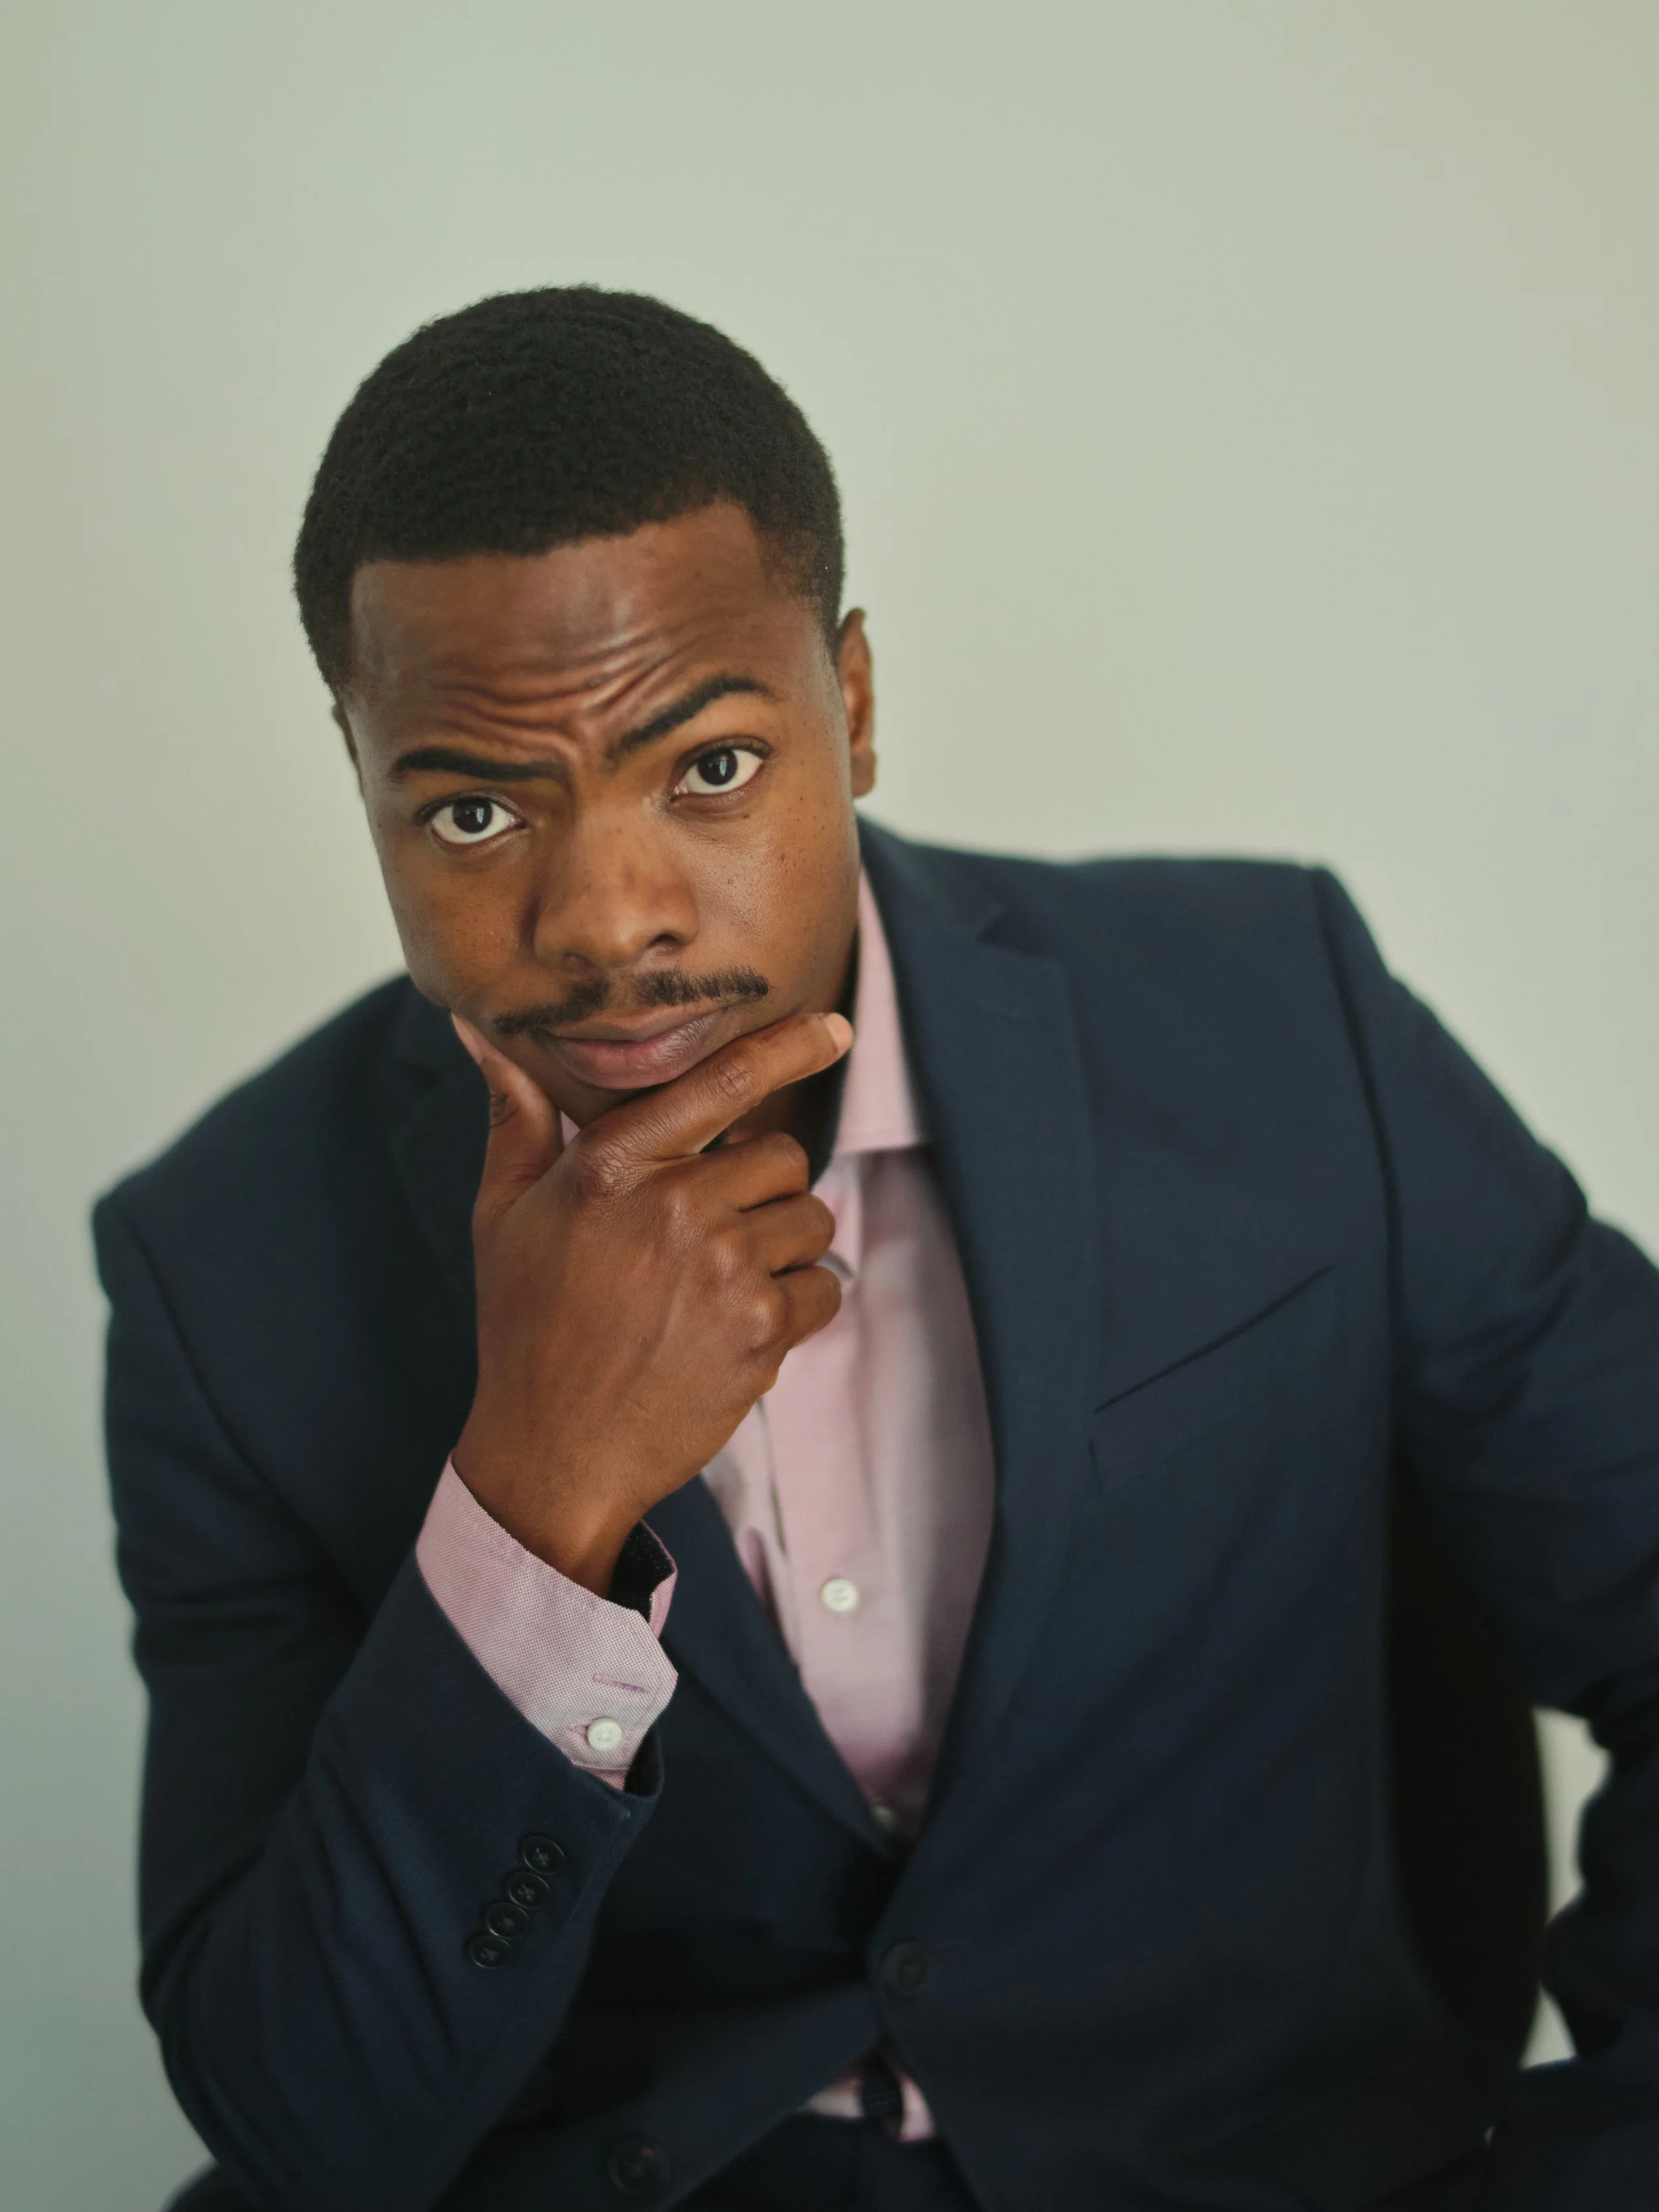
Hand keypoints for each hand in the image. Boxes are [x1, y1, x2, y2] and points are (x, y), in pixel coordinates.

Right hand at [448, 1009, 852, 1594]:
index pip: (723, 1081)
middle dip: (763, 1189)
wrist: (552, 1451)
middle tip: (714, 1235)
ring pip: (811, 1220)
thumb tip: (483, 1037)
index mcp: (613, 1164)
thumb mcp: (504, 1216)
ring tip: (721, 1288)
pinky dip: (797, 1308)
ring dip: (784, 1250)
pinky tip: (738, 1330)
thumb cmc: (525, 1328)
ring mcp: (723, 1267)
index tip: (836, 1029)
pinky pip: (822, 1288)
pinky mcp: (760, 1328)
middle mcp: (675, 1204)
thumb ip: (514, 1122)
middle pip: (782, 1155)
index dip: (790, 1045)